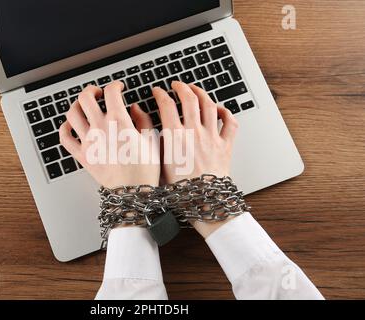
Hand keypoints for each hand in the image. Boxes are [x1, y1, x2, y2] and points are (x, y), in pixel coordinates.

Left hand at [59, 81, 159, 188]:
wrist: (132, 191)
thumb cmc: (144, 169)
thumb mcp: (152, 139)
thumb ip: (143, 119)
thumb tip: (135, 108)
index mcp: (119, 121)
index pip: (111, 92)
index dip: (115, 85)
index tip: (119, 87)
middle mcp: (100, 128)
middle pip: (85, 97)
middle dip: (92, 90)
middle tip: (99, 92)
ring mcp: (88, 142)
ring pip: (72, 113)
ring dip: (77, 105)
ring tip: (85, 105)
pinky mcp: (82, 155)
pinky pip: (65, 138)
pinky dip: (65, 128)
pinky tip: (71, 124)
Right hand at [153, 81, 238, 236]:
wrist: (202, 201)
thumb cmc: (178, 188)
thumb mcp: (157, 163)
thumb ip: (150, 140)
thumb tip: (141, 123)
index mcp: (175, 137)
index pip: (167, 105)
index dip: (160, 94)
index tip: (157, 91)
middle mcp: (194, 133)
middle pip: (190, 99)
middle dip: (182, 87)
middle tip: (177, 85)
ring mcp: (211, 137)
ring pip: (209, 106)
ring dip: (202, 93)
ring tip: (195, 90)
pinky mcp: (225, 145)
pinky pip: (230, 123)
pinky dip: (226, 113)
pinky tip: (220, 109)